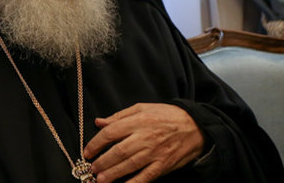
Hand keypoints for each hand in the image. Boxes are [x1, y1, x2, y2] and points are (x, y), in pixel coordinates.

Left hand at [83, 103, 204, 182]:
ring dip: (113, 174)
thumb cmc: (167, 115)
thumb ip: (119, 116)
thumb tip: (99, 122)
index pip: (111, 132)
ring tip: (100, 180)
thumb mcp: (142, 108)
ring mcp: (155, 153)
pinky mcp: (163, 165)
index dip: (96, 143)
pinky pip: (146, 177)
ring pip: (130, 166)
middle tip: (91, 169)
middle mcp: (145, 137)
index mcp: (138, 121)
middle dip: (102, 162)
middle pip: (119, 151)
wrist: (195, 126)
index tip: (87, 152)